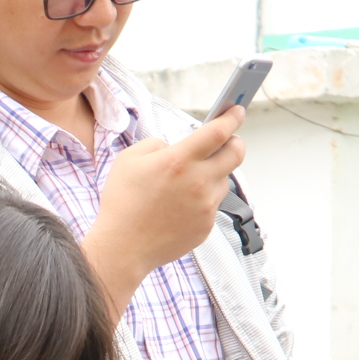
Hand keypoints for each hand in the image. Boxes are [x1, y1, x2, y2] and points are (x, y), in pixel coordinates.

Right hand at [84, 107, 246, 307]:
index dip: (231, 117)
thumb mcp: (129, 160)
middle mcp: (198, 182)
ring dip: (212, 175)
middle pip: (236, 153)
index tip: (236, 111)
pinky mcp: (206, 226)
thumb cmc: (122, 204)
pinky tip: (178, 207)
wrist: (122, 248)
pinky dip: (201, 201)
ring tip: (185, 185)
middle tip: (227, 141)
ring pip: (223, 181)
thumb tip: (172, 146)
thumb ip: (156, 144)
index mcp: (178, 160)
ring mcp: (205, 206)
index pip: (218, 131)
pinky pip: (212, 205)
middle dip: (235, 142)